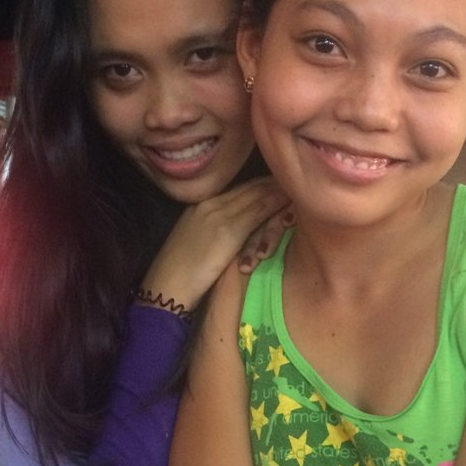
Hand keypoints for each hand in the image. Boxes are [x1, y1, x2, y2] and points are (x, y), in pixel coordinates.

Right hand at [141, 177, 287, 313]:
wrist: (167, 286)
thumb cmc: (181, 273)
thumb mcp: (197, 243)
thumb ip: (215, 229)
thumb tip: (235, 230)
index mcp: (202, 205)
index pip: (239, 189)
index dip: (262, 185)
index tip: (280, 184)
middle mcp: (211, 204)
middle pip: (249, 187)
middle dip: (273, 183)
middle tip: (296, 180)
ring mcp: (219, 214)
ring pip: (256, 195)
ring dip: (278, 190)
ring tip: (298, 187)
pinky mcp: (228, 229)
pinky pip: (257, 211)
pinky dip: (275, 204)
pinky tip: (290, 202)